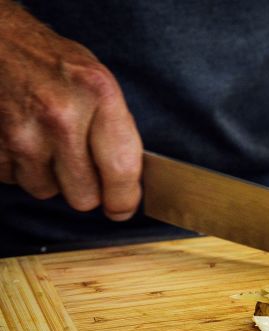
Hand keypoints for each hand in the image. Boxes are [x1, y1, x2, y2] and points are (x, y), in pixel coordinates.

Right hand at [0, 8, 142, 219]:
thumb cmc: (50, 62)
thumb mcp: (98, 82)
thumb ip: (116, 130)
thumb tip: (129, 182)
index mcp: (97, 94)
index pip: (121, 170)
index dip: (124, 199)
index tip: (122, 207)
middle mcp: (61, 116)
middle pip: (84, 196)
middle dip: (85, 188)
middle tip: (80, 164)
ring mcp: (22, 133)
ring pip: (47, 191)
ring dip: (49, 176)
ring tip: (46, 141)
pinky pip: (14, 180)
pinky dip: (20, 166)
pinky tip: (22, 136)